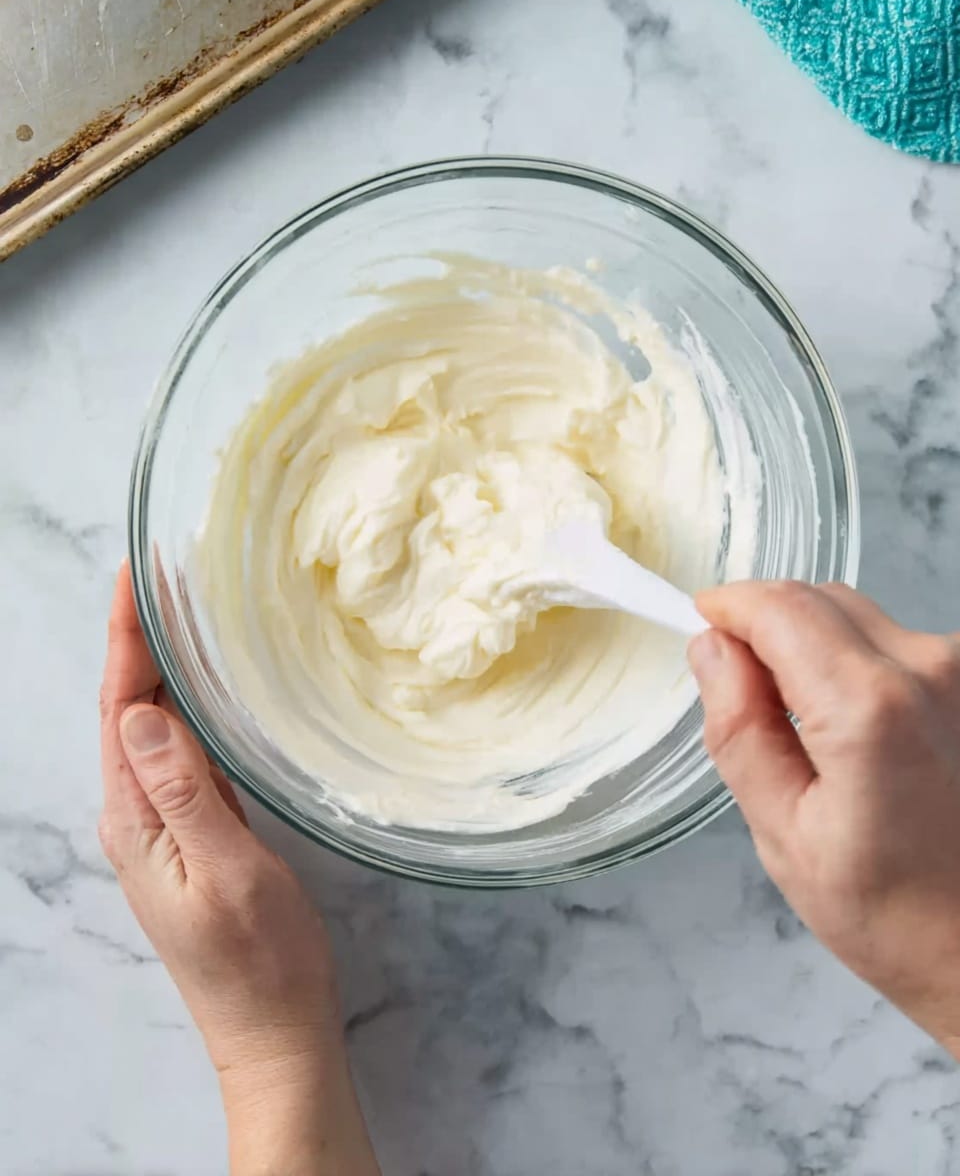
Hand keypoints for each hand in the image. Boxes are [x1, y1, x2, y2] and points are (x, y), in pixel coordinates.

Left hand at [99, 564, 379, 1174]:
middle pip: (128, 710)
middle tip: (160, 572)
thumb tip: (141, 714)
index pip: (119, 710)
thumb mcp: (226, 873)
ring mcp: (168, 826)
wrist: (275, 1032)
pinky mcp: (198, 834)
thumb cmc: (258, 960)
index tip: (135, 573)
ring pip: (157, 729)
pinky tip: (210, 688)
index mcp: (136, 821)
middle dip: (138, 638)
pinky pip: (185, 755)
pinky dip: (191, 708)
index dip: (127, 638)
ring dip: (162, 668)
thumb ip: (185, 794)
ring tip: (181, 609)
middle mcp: (140, 816)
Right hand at [689, 581, 959, 1056]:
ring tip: (804, 728)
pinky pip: (897, 644)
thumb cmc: (895, 914)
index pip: (778, 608)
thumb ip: (739, 728)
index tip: (702, 623)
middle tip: (740, 689)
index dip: (728, 608)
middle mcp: (929, 670)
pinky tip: (852, 732)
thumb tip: (713, 651)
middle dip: (766, 626)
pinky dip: (856, 665)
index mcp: (868, 707)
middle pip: (818, 600)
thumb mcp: (783, 832)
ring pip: (857, 618)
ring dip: (814, 646)